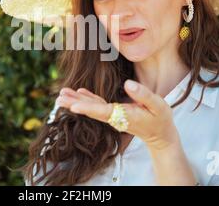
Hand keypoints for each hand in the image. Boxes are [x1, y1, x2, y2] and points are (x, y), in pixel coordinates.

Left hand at [56, 80, 179, 150]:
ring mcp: (113, 115)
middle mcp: (115, 117)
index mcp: (124, 116)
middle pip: (92, 110)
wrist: (160, 135)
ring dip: (76, 101)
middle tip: (58, 98)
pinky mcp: (114, 112)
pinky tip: (79, 92)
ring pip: (92, 107)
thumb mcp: (158, 106)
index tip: (72, 106)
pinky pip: (98, 105)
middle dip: (74, 104)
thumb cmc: (160, 119)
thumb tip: (127, 84)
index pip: (102, 111)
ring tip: (61, 94)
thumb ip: (143, 95)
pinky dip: (88, 98)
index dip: (87, 108)